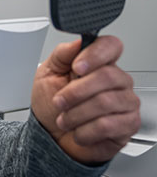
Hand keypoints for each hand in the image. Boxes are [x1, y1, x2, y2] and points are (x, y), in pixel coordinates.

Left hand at [30, 36, 140, 164]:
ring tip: (64, 120)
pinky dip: (85, 131)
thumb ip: (62, 54)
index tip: (76, 67)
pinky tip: (78, 131)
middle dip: (76, 92)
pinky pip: (108, 125)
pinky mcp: (128, 125)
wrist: (51, 135)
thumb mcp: (47, 73)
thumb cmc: (51, 104)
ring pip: (106, 101)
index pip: (111, 46)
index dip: (96, 54)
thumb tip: (77, 42)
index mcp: (99, 63)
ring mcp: (126, 103)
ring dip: (76, 114)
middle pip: (108, 76)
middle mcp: (118, 81)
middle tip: (59, 101)